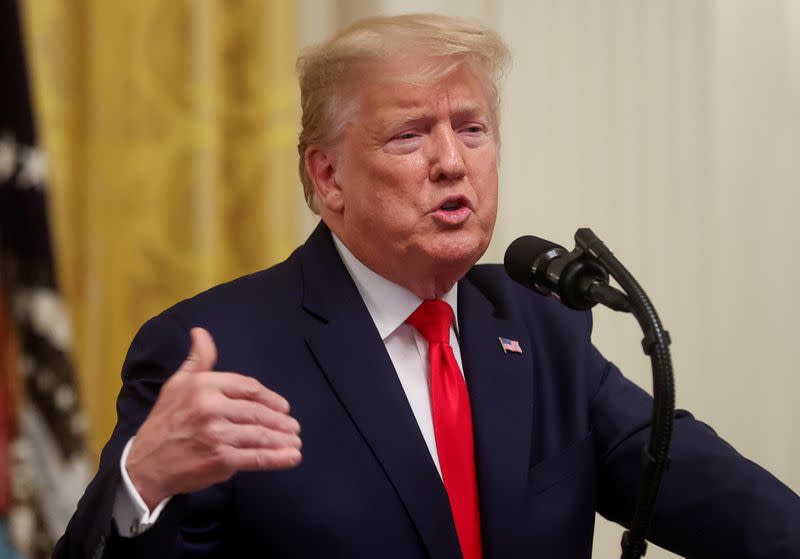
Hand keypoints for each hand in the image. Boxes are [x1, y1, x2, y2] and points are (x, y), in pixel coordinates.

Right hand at [126, 327, 301, 509]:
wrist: (144, 465)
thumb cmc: (164, 422)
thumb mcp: (177, 384)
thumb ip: (197, 359)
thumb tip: (200, 331)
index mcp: (203, 386)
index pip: (249, 387)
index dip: (270, 398)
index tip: (283, 407)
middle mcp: (211, 408)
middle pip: (258, 412)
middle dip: (280, 420)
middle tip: (294, 427)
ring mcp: (216, 435)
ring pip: (260, 434)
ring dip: (283, 439)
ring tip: (295, 442)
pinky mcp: (220, 460)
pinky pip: (255, 457)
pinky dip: (278, 458)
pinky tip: (292, 457)